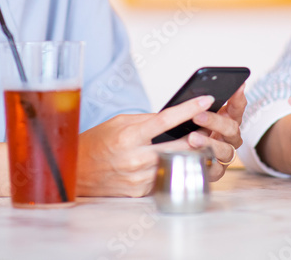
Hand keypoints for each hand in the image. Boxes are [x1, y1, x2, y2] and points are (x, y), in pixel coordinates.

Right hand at [76, 95, 215, 196]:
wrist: (78, 172)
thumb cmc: (97, 143)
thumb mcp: (119, 122)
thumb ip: (147, 120)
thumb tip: (174, 117)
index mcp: (129, 136)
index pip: (166, 119)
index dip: (189, 108)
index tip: (207, 99)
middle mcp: (136, 158)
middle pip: (180, 146)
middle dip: (200, 135)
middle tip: (213, 126)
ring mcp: (139, 177)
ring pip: (176, 164)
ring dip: (190, 153)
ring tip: (200, 142)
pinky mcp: (140, 191)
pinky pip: (164, 177)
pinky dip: (173, 168)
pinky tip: (178, 161)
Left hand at [171, 86, 245, 180]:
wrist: (169, 158)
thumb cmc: (180, 133)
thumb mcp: (185, 116)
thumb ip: (192, 107)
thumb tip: (192, 97)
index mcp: (224, 120)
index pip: (236, 108)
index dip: (238, 98)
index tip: (238, 86)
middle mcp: (228, 137)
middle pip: (232, 128)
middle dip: (215, 121)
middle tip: (197, 116)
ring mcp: (223, 154)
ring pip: (226, 150)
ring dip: (209, 142)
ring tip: (192, 138)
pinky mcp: (216, 171)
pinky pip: (216, 169)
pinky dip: (206, 163)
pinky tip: (194, 157)